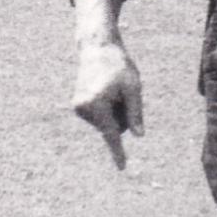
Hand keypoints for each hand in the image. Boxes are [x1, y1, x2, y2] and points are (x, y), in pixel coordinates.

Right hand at [72, 39, 143, 169]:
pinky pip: (101, 117)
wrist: (97, 49)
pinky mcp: (78, 107)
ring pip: (107, 123)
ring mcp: (78, 108)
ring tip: (112, 88)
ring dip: (115, 111)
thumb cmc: (118, 66)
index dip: (118, 152)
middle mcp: (83, 109)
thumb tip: (139, 135)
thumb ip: (135, 112)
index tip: (123, 168)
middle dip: (122, 116)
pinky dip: (108, 108)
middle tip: (121, 91)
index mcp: (96, 105)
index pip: (111, 133)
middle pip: (113, 127)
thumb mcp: (133, 88)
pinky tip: (106, 91)